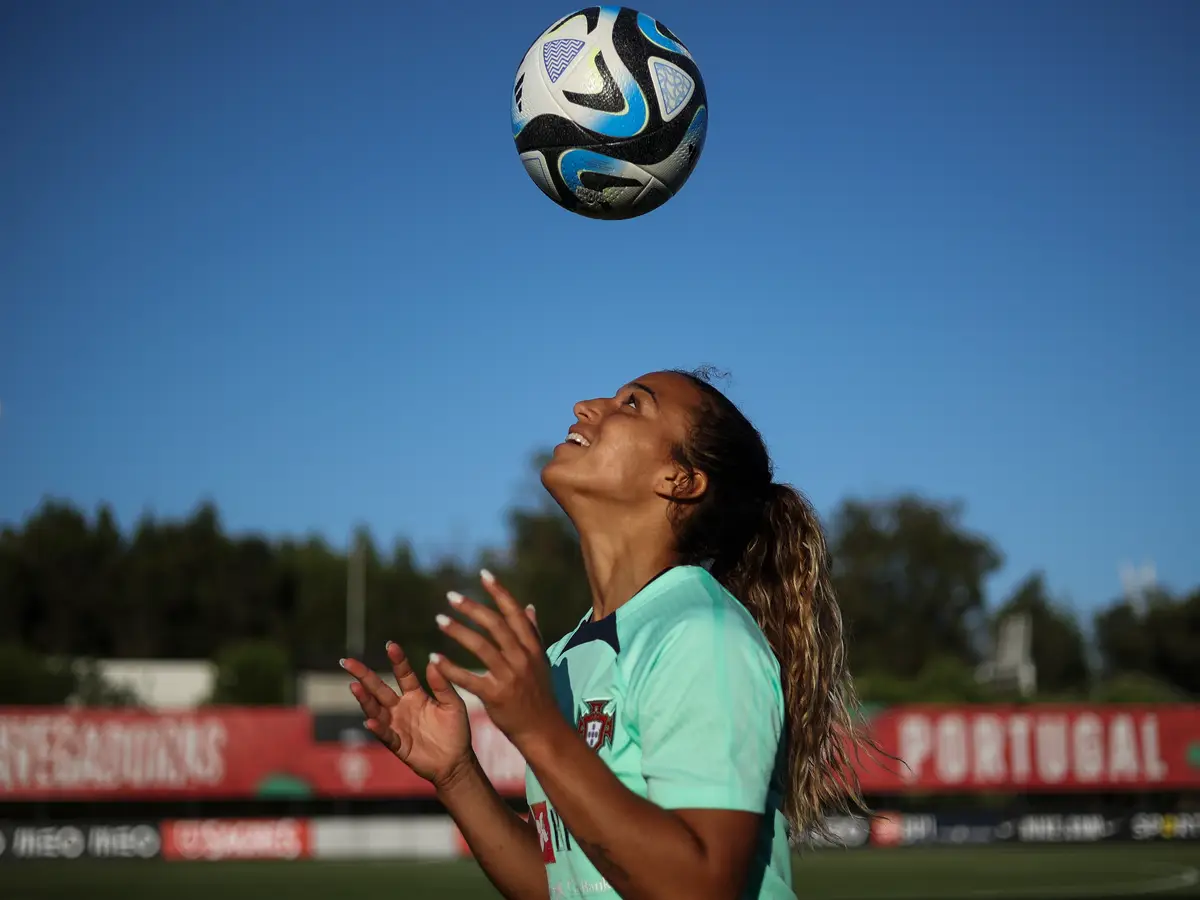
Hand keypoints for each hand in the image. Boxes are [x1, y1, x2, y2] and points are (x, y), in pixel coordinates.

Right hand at [341, 640, 472, 789]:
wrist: (456, 761)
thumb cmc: (456, 730)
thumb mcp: (453, 704)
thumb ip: (442, 685)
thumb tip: (432, 661)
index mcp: (416, 694)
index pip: (403, 674)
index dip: (397, 660)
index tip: (390, 645)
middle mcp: (402, 707)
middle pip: (379, 689)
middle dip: (364, 675)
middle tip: (348, 662)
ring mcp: (397, 725)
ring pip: (376, 710)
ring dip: (365, 699)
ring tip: (355, 686)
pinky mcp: (398, 744)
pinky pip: (386, 735)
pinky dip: (378, 729)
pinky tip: (371, 721)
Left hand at [433, 570, 561, 749]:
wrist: (542, 729)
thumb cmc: (538, 694)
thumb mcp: (540, 661)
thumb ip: (533, 633)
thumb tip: (529, 606)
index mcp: (532, 647)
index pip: (514, 613)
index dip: (499, 592)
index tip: (483, 574)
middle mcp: (522, 658)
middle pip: (495, 625)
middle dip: (472, 608)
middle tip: (451, 596)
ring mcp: (509, 676)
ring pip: (481, 646)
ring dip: (458, 631)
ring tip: (439, 620)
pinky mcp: (495, 695)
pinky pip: (469, 678)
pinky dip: (450, 668)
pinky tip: (434, 658)